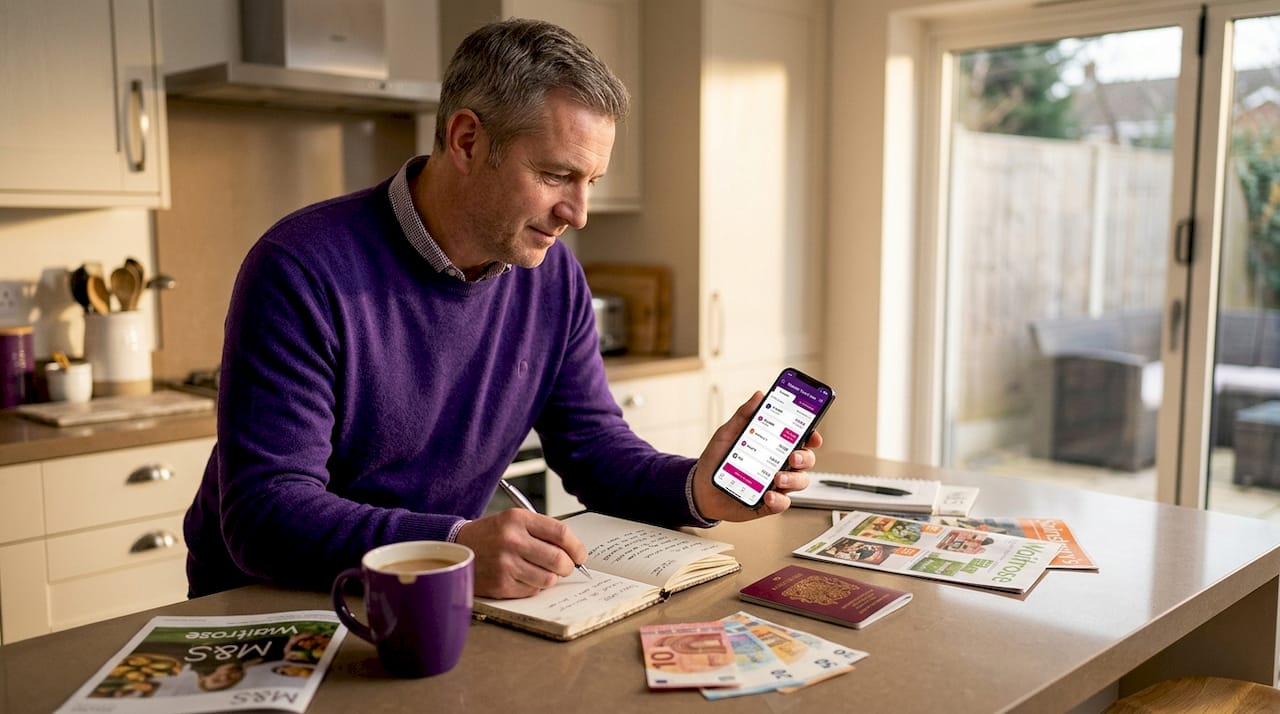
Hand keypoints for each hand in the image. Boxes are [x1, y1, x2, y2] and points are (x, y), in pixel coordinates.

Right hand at [454, 509, 587, 598]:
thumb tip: (574, 552)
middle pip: (559, 559)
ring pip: (548, 579)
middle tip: (565, 567)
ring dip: (550, 578)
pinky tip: (522, 577)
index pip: (561, 533)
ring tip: (540, 571)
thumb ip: (543, 532)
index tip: (580, 555)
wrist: (458, 548)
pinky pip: (532, 591)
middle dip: (568, 567)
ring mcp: (505, 564)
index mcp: (518, 519)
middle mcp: (512, 540)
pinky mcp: (500, 584)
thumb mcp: (514, 521)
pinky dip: (533, 586)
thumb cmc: (492, 535)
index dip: (577, 547)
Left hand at [691, 391, 823, 521]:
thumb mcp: (727, 434)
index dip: (811, 436)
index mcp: (774, 446)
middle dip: (805, 457)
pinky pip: (782, 503)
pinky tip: (769, 495)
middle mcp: (779, 464)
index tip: (813, 435)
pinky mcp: (768, 503)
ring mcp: (776, 484)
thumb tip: (759, 395)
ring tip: (778, 478)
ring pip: (799, 482)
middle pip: (806, 460)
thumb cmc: (716, 460)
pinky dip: (778, 500)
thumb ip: (744, 415)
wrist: (700, 488)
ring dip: (793, 479)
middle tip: (792, 457)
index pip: (800, 439)